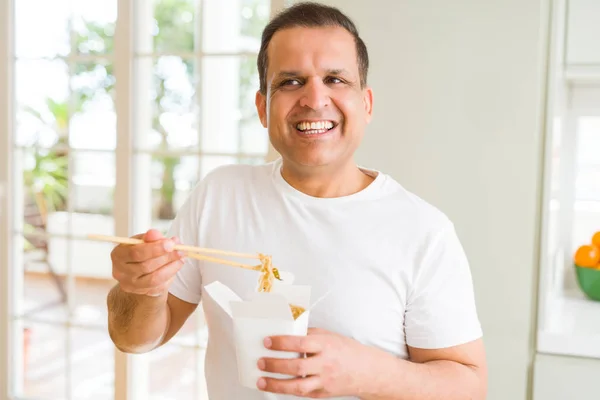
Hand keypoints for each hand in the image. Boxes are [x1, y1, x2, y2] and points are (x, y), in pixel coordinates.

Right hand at [110, 229, 184, 296]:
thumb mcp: (144, 240)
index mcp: (118, 255)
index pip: (135, 252)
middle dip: (167, 257)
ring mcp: (130, 285)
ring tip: (181, 258)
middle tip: (181, 250)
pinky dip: (170, 276)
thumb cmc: (142, 250)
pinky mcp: (141, 293)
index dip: (155, 248)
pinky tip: (176, 266)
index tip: (171, 243)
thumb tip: (155, 234)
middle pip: (146, 266)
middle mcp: (120, 272)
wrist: (139, 269)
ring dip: (171, 268)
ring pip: (154, 279)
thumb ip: (150, 237)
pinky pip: (159, 287)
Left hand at [256, 328, 374, 397]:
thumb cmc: (348, 351)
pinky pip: (303, 393)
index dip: (282, 342)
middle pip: (296, 366)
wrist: (367, 371)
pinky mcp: (323, 393)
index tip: (268, 342)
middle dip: (274, 365)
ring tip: (262, 380)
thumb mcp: (330, 336)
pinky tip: (277, 387)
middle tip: (261, 361)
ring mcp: (324, 380)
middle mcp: (325, 363)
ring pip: (298, 386)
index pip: (300, 343)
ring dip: (276, 384)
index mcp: (326, 345)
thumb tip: (290, 330)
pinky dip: (288, 391)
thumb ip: (310, 334)